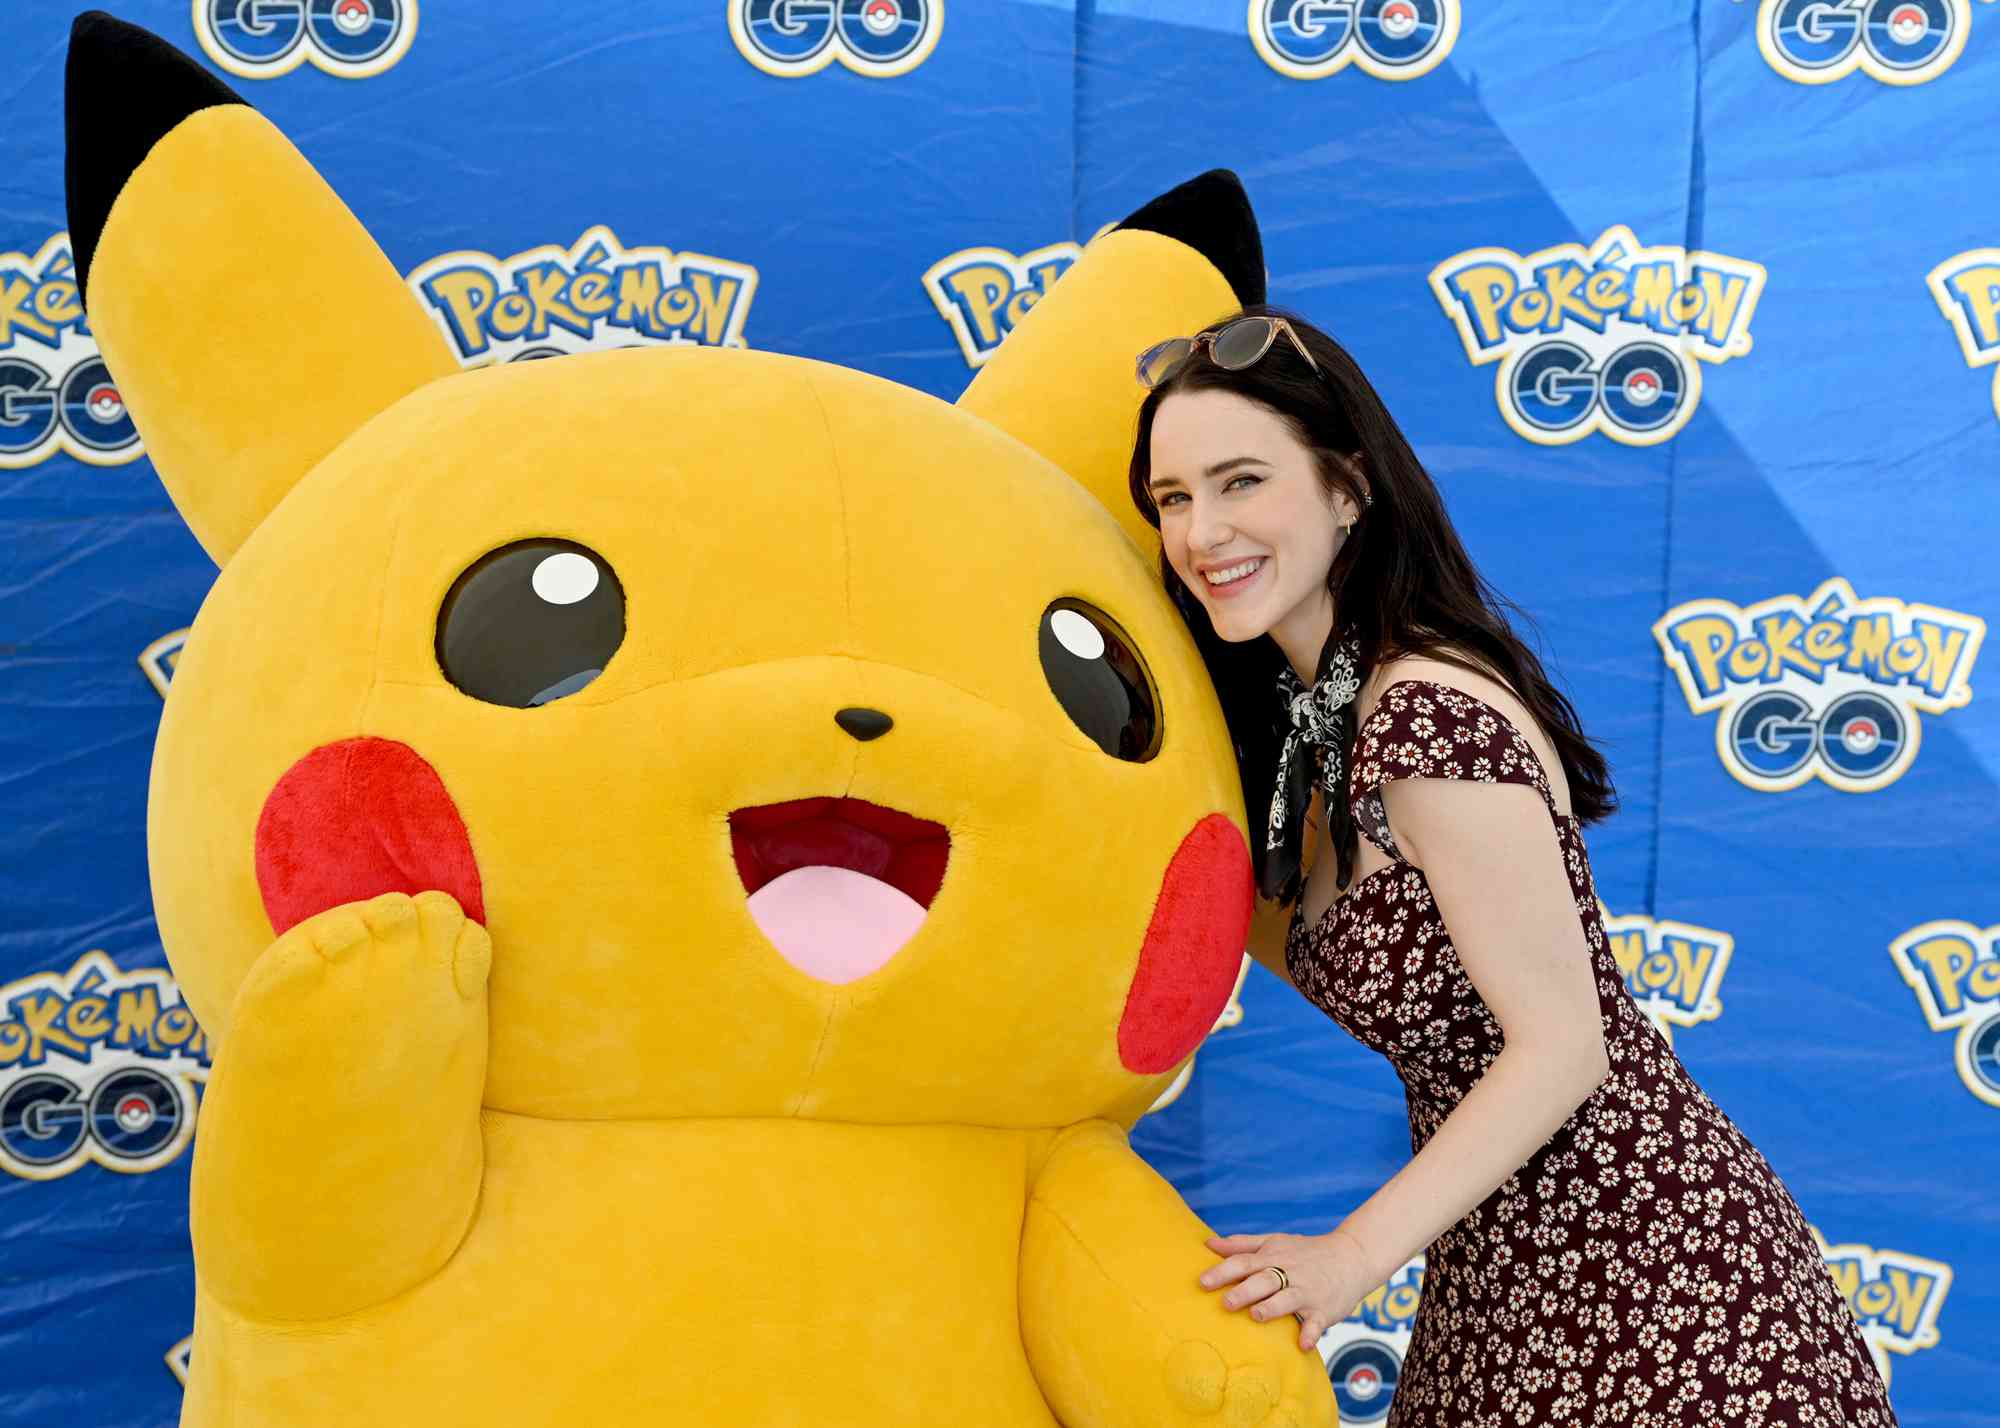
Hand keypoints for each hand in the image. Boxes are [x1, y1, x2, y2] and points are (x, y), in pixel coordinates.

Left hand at [1198, 1225, 1376, 1350]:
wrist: (1352, 1256)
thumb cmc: (1306, 1252)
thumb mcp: (1275, 1242)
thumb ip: (1242, 1245)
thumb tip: (1208, 1244)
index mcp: (1274, 1256)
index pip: (1245, 1262)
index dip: (1223, 1271)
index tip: (1203, 1282)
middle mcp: (1289, 1273)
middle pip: (1264, 1280)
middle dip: (1244, 1291)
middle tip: (1225, 1302)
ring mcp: (1307, 1291)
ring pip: (1288, 1299)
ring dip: (1272, 1308)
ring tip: (1256, 1315)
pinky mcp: (1325, 1309)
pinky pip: (1318, 1322)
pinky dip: (1312, 1332)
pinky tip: (1304, 1344)